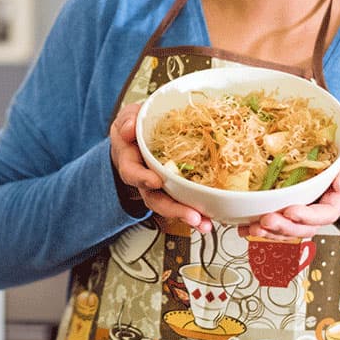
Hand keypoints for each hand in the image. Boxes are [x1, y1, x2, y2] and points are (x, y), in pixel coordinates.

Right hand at [110, 102, 213, 233]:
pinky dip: (198, 211)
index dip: (143, 179)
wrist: (140, 138)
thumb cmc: (134, 129)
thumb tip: (129, 128)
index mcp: (131, 162)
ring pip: (171, 205)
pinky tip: (211, 217)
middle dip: (173, 209)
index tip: (155, 181)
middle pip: (154, 198)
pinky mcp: (175, 188)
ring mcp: (160, 187)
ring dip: (187, 216)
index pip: (132, 173)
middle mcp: (145, 179)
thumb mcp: (128, 117)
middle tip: (192, 216)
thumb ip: (128, 120)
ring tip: (205, 223)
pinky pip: (185, 201)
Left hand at [239, 120, 339, 239]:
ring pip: (290, 228)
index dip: (307, 216)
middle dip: (283, 227)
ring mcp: (308, 207)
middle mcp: (321, 207)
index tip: (290, 211)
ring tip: (251, 229)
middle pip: (303, 227)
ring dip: (270, 232)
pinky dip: (263, 226)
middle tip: (264, 221)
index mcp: (339, 198)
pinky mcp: (295, 202)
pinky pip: (280, 219)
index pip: (324, 214)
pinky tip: (244, 226)